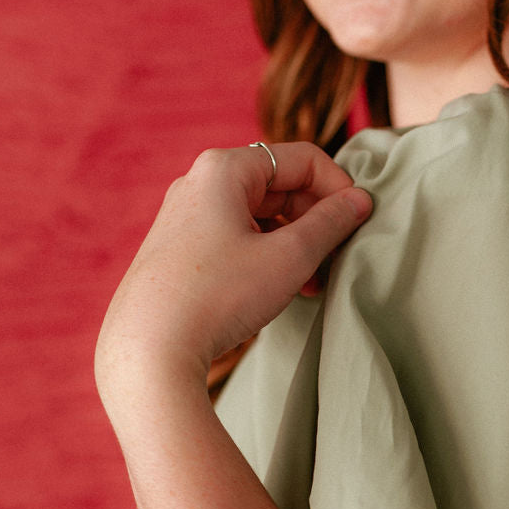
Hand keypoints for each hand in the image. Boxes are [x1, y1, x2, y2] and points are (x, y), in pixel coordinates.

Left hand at [95, 142, 371, 408]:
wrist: (149, 349)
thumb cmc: (219, 296)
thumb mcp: (289, 257)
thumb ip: (331, 223)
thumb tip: (359, 201)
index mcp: (224, 168)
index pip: (302, 159)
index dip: (339, 188)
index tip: (358, 223)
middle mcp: (198, 183)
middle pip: (279, 186)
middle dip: (315, 221)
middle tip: (337, 260)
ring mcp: (184, 217)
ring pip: (259, 216)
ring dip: (294, 244)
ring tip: (313, 284)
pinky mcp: (178, 250)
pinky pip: (235, 238)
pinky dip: (266, 257)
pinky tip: (279, 291)